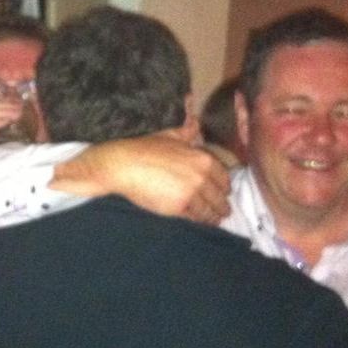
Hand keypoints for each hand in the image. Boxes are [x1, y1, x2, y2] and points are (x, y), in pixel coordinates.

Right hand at [50, 130, 231, 225]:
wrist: (123, 165)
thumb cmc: (143, 148)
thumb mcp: (168, 135)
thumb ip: (186, 132)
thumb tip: (196, 124)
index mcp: (203, 159)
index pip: (223, 178)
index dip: (224, 188)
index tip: (223, 193)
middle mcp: (201, 176)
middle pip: (220, 198)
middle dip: (221, 206)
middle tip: (221, 212)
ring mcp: (191, 193)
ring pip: (209, 211)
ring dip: (212, 217)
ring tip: (212, 220)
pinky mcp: (178, 208)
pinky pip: (195, 219)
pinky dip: (198, 222)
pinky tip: (198, 223)